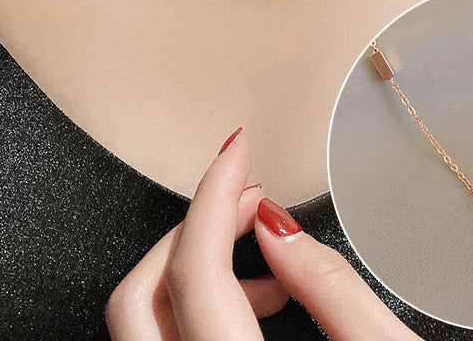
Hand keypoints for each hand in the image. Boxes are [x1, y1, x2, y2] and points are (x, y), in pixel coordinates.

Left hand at [105, 127, 421, 339]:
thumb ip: (332, 290)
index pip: (198, 271)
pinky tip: (250, 310)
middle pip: (140, 298)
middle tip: (246, 197)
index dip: (215, 194)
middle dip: (192, 228)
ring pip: (140, 330)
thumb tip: (278, 227)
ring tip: (264, 262)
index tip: (237, 150)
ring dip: (190, 272)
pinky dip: (192, 314)